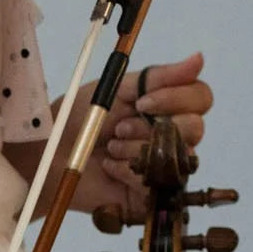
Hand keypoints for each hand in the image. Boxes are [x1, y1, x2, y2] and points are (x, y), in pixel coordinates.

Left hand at [63, 51, 214, 221]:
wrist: (52, 155)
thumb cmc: (80, 119)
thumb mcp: (117, 88)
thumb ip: (159, 76)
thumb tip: (200, 58)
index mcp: (167, 107)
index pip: (201, 98)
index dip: (176, 98)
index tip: (142, 102)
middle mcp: (172, 135)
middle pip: (196, 128)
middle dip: (151, 127)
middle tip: (119, 128)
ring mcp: (164, 165)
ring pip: (176, 155)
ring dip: (136, 148)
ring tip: (110, 148)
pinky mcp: (151, 194)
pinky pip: (156, 181)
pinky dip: (128, 171)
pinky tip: (110, 167)